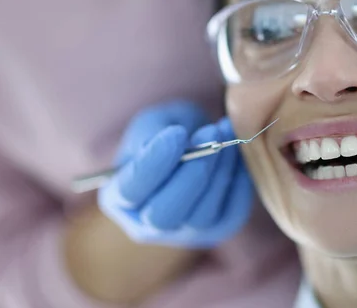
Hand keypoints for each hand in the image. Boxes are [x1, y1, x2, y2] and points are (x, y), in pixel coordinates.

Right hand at [98, 101, 253, 247]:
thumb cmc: (165, 132)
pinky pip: (232, 212)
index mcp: (118, 198)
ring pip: (201, 215)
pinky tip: (236, 151)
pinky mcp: (217, 230)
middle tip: (211, 132)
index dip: (154, 162)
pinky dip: (239, 180)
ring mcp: (183, 233)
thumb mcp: (152, 123)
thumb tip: (182, 143)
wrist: (191, 148)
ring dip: (219, 169)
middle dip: (192, 172)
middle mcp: (146, 225)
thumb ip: (156, 132)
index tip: (176, 132)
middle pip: (164, 215)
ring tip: (226, 132)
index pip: (131, 190)